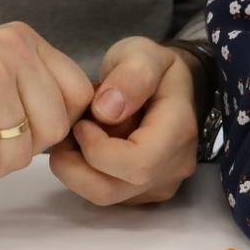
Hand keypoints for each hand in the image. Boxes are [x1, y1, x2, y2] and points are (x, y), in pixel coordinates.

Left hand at [49, 36, 198, 205]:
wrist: (168, 85)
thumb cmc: (151, 67)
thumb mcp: (142, 53)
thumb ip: (130, 75)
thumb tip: (106, 111)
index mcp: (179, 131)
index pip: (137, 163)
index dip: (98, 149)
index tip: (82, 122)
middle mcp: (174, 167)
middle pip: (112, 189)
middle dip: (76, 162)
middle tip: (70, 129)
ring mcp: (159, 185)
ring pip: (104, 195)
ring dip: (77, 168)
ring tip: (76, 136)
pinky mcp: (142, 194)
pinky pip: (106, 194)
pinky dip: (87, 173)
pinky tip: (89, 145)